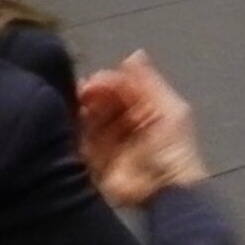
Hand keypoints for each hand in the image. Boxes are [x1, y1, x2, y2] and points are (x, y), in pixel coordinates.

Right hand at [76, 51, 209, 207]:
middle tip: (83, 92)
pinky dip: (74, 130)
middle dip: (91, 93)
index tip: (95, 81)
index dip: (107, 81)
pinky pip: (79, 141)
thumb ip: (150, 82)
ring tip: (77, 107)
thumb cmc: (173, 149)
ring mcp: (109, 141)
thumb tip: (133, 54)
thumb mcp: (170, 110)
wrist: (167, 191)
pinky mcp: (95, 160)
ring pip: (87, 118)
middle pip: (101, 100)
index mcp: (145, 108)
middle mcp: (124, 122)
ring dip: (81, 109)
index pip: (120, 87)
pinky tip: (71, 124)